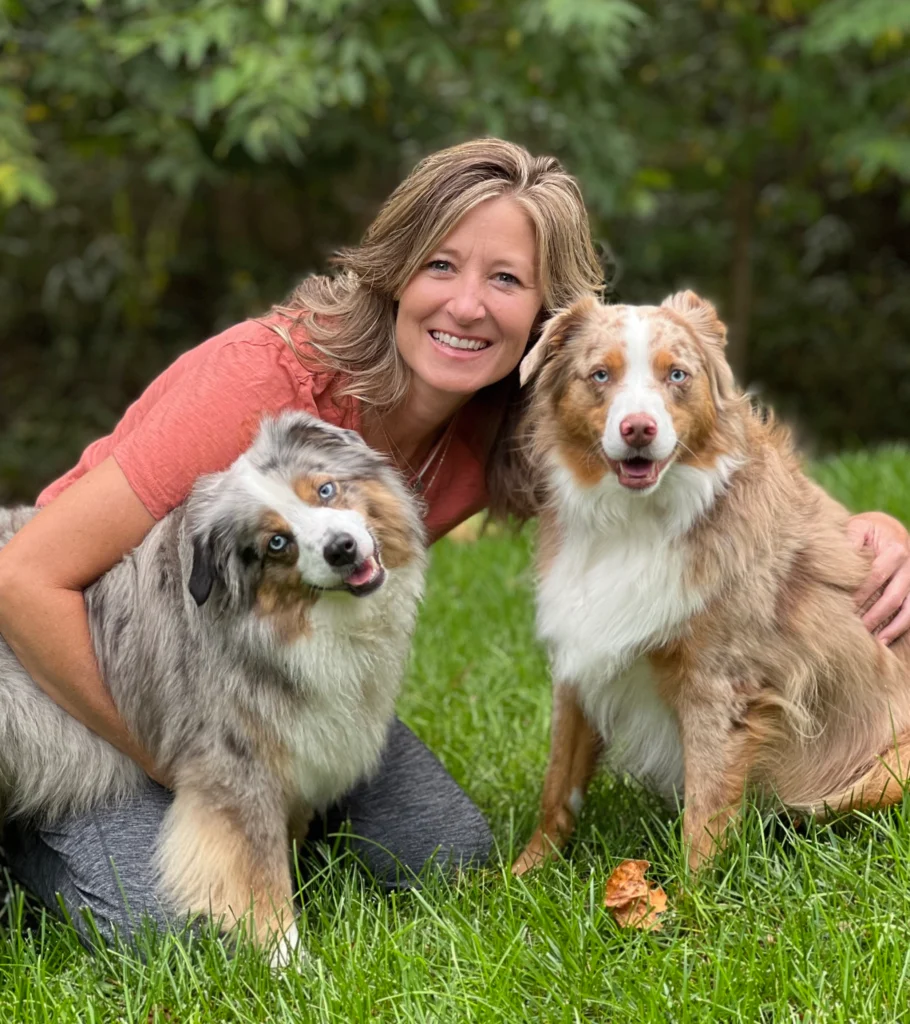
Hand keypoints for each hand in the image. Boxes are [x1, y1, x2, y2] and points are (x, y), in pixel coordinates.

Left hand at [848, 512, 909, 645]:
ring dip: (887, 626)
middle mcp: (909, 566)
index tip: (840, 608)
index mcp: (894, 550)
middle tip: (851, 629)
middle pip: (891, 596)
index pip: (875, 576)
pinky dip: (899, 629)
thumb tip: (835, 562)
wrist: (888, 530)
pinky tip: (883, 641)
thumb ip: (849, 540)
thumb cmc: (866, 533)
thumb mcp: (857, 529)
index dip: (859, 594)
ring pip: (904, 608)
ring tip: (869, 641)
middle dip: (871, 614)